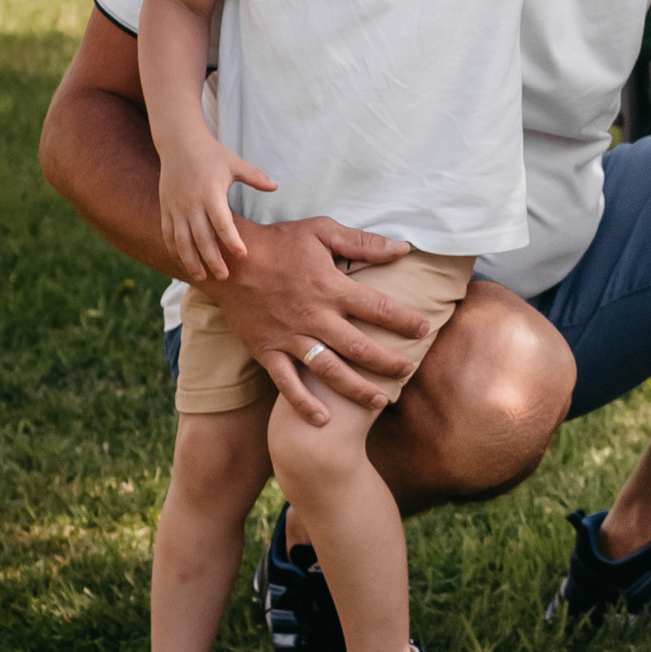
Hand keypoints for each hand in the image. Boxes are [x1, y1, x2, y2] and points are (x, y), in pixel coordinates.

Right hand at [158, 143, 276, 286]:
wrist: (178, 142)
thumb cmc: (211, 154)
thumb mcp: (235, 163)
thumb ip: (255, 177)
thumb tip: (276, 187)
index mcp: (211, 194)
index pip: (222, 223)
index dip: (232, 240)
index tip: (243, 254)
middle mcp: (191, 203)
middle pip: (202, 238)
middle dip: (212, 259)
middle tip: (224, 276)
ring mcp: (176, 207)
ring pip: (182, 240)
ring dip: (190, 261)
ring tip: (201, 277)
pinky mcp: (166, 208)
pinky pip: (168, 233)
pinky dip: (174, 249)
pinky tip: (182, 261)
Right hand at [197, 215, 427, 424]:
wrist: (226, 259)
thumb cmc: (278, 243)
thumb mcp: (322, 231)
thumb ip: (362, 243)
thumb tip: (402, 248)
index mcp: (331, 288)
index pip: (379, 308)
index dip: (405, 320)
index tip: (423, 329)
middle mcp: (314, 317)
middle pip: (360, 347)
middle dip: (389, 363)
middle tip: (407, 371)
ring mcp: (290, 337)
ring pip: (330, 371)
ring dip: (357, 389)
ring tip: (379, 401)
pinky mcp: (267, 350)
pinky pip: (287, 382)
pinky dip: (303, 403)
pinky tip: (323, 420)